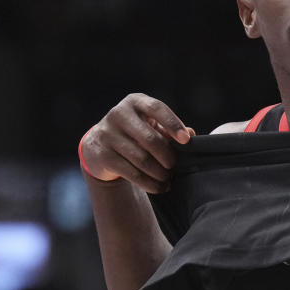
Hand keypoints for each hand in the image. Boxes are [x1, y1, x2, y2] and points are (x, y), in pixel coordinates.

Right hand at [80, 93, 194, 192]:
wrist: (98, 144)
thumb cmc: (134, 132)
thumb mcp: (150, 125)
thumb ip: (170, 129)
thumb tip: (191, 134)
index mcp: (135, 102)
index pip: (157, 109)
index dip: (173, 124)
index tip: (186, 140)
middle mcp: (119, 114)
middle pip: (150, 139)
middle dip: (167, 156)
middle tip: (174, 166)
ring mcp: (108, 134)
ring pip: (142, 159)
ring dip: (159, 173)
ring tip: (168, 178)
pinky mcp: (102, 154)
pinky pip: (131, 173)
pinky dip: (149, 183)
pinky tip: (158, 187)